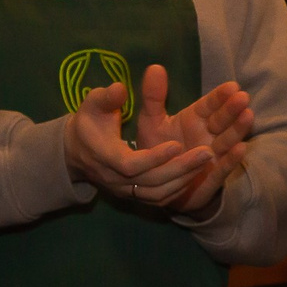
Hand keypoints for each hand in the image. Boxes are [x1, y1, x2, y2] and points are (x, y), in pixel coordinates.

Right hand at [64, 64, 249, 212]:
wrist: (76, 151)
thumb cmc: (89, 122)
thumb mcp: (93, 105)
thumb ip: (107, 98)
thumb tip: (120, 88)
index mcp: (103, 156)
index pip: (130, 165)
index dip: (154, 158)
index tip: (177, 144)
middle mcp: (114, 178)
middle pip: (150, 182)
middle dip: (180, 168)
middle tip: (209, 152)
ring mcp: (124, 191)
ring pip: (158, 193)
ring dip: (185, 178)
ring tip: (210, 159)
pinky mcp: (134, 196)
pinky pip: (160, 198)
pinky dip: (181, 186)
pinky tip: (200, 171)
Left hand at [134, 65, 254, 212]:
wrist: (156, 184)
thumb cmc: (156, 150)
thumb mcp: (151, 122)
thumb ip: (153, 97)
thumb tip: (155, 66)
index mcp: (195, 119)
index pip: (210, 105)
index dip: (220, 97)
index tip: (232, 86)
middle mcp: (208, 135)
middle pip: (222, 121)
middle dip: (232, 109)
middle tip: (242, 97)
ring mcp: (213, 154)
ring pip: (228, 140)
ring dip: (238, 129)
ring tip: (248, 116)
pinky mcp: (213, 175)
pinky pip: (224, 167)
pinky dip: (232, 159)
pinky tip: (241, 148)